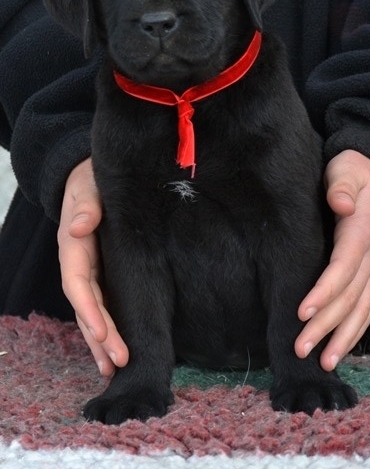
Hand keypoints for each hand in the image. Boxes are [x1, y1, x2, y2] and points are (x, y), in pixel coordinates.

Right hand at [57, 157, 128, 375]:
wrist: (91, 179)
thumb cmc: (90, 181)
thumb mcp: (88, 186)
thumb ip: (87, 204)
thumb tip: (79, 226)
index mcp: (73, 247)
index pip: (78, 284)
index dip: (89, 310)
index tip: (103, 334)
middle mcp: (79, 265)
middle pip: (86, 306)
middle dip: (100, 336)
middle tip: (118, 362)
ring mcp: (91, 272)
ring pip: (93, 312)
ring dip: (102, 341)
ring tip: (114, 368)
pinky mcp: (104, 274)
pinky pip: (104, 304)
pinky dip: (108, 327)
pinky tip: (116, 349)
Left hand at [295, 149, 369, 370]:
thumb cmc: (355, 172)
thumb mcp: (347, 169)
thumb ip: (342, 185)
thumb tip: (340, 203)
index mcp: (361, 232)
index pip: (342, 268)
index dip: (324, 292)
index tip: (302, 311)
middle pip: (348, 297)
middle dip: (325, 325)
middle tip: (300, 348)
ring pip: (360, 310)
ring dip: (341, 338)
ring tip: (322, 362)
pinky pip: (365, 308)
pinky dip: (353, 332)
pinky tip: (338, 350)